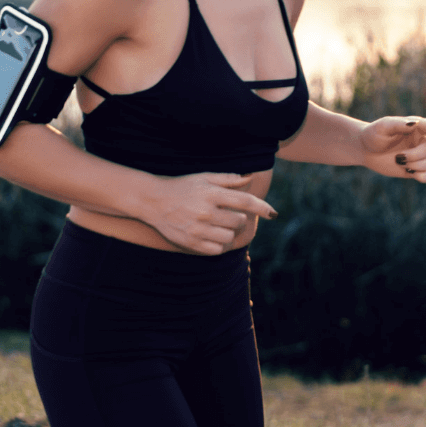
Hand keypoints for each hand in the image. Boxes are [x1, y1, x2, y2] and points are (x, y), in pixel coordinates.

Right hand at [144, 173, 277, 254]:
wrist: (153, 201)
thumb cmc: (182, 186)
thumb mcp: (204, 178)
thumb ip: (228, 179)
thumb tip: (249, 178)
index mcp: (211, 193)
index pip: (244, 201)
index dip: (262, 207)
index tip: (273, 214)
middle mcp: (206, 212)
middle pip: (239, 221)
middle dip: (239, 218)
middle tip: (228, 213)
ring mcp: (198, 229)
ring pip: (229, 236)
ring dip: (229, 231)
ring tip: (218, 223)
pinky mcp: (191, 243)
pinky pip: (217, 249)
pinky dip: (218, 243)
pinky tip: (211, 234)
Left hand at [358, 116, 425, 182]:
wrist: (365, 150)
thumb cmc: (374, 134)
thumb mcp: (383, 126)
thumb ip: (398, 123)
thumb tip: (414, 124)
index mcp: (416, 127)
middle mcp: (420, 140)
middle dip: (417, 155)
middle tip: (398, 156)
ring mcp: (419, 155)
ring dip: (418, 165)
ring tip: (400, 162)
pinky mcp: (414, 169)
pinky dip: (425, 177)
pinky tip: (411, 173)